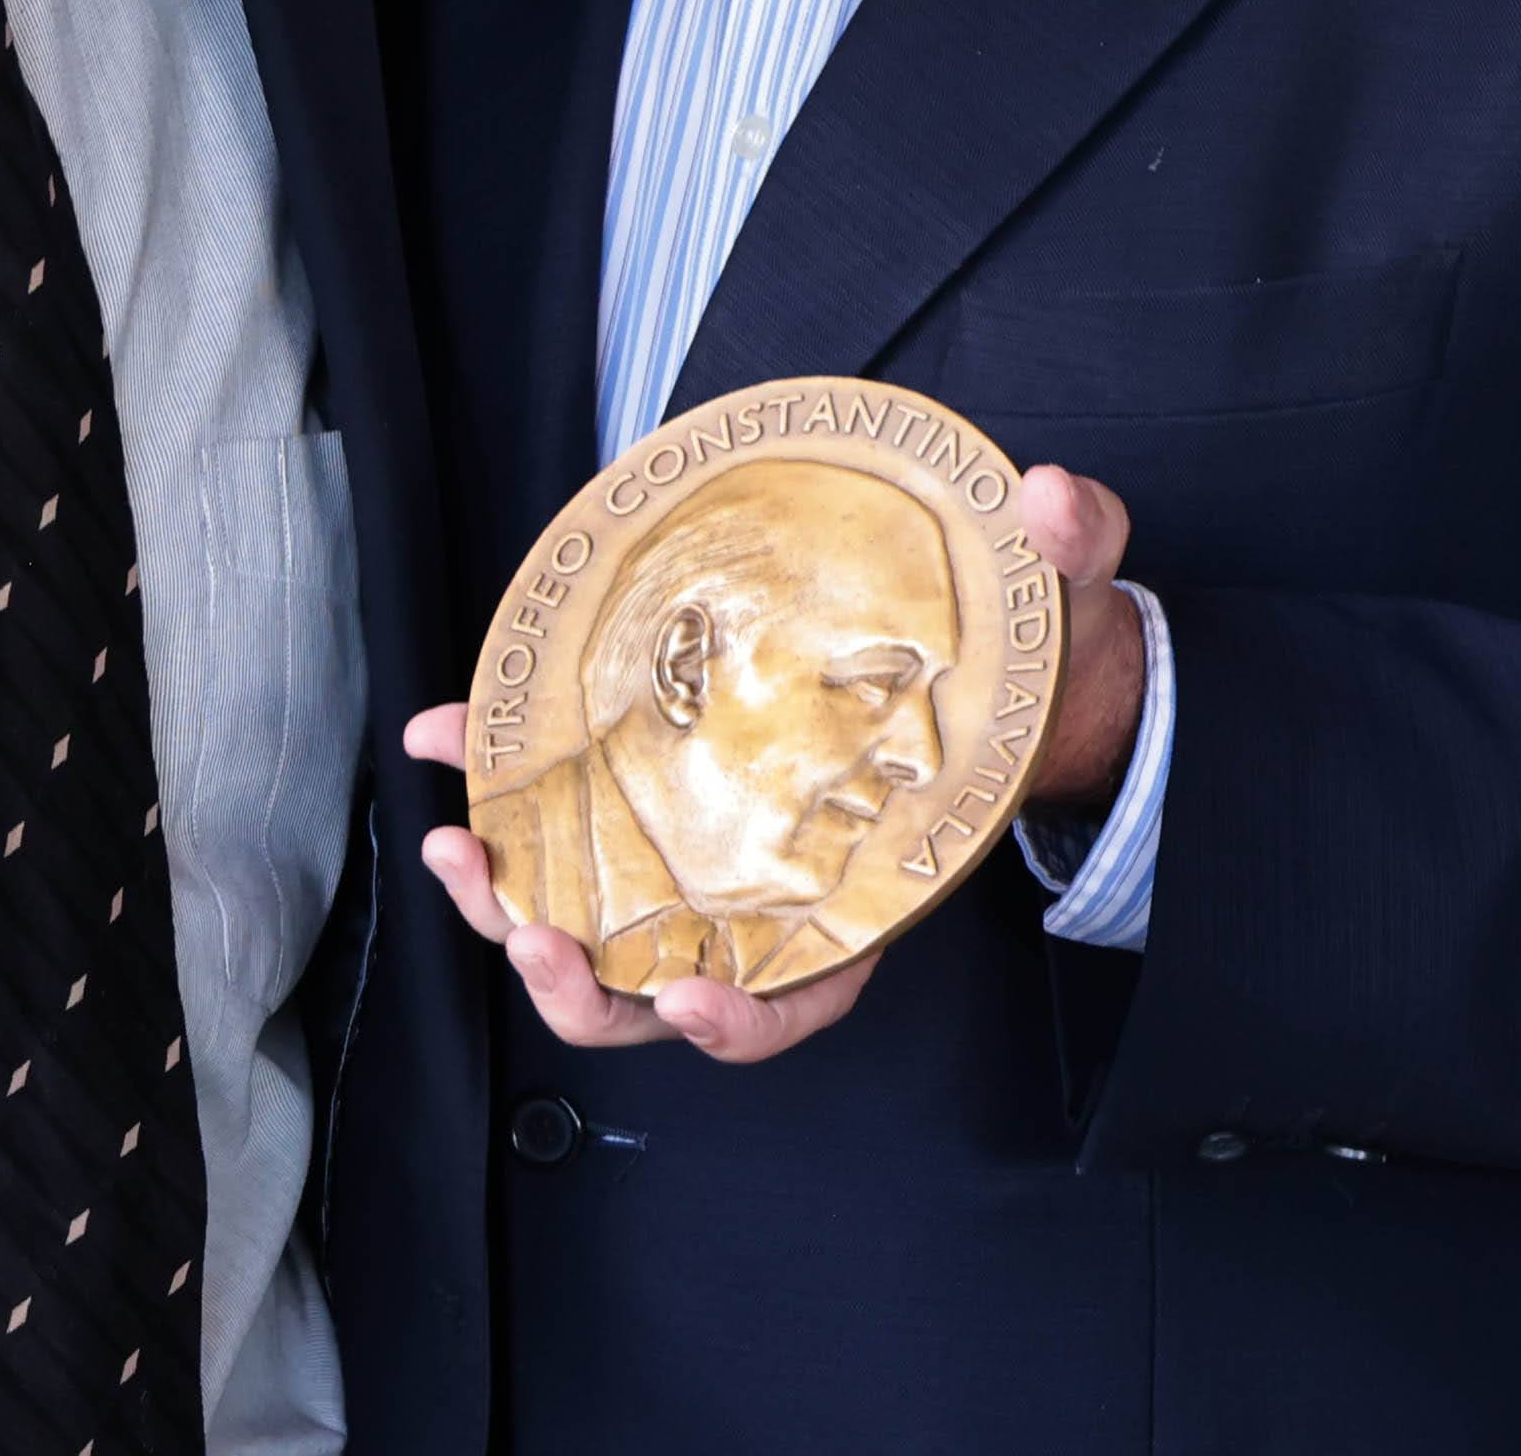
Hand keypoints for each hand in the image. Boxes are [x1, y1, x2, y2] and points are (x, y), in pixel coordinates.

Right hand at [399, 702, 883, 1060]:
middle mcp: (650, 956)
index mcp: (604, 905)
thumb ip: (522, 742)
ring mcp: (716, 980)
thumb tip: (430, 729)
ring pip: (638, 1020)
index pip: (522, 915)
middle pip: (571, 987)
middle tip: (520, 928)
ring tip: (573, 958)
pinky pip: (755, 1029)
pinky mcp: (795, 996)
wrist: (858, 796)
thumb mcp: (625, 750)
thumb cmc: (730, 789)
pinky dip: (717, 1027)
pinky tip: (689, 1002)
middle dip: (534, 963)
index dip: (477, 890)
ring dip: (590, 999)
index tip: (447, 843)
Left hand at [400, 458, 1146, 1065]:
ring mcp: (709, 855)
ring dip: (514, 910)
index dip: (743, 1020)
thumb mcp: (1061, 597)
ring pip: (598, 929)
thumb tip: (1053, 499)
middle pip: (664, 989)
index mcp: (867, 894)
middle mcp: (776, 897)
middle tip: (528, 933)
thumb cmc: (1018, 659)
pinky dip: (505, 787)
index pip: (803, 998)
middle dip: (583, 985)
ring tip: (460, 851)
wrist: (984, 649)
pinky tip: (449, 732)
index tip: (693, 1005)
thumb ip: (1072, 545)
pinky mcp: (660, 794)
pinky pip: (570, 819)